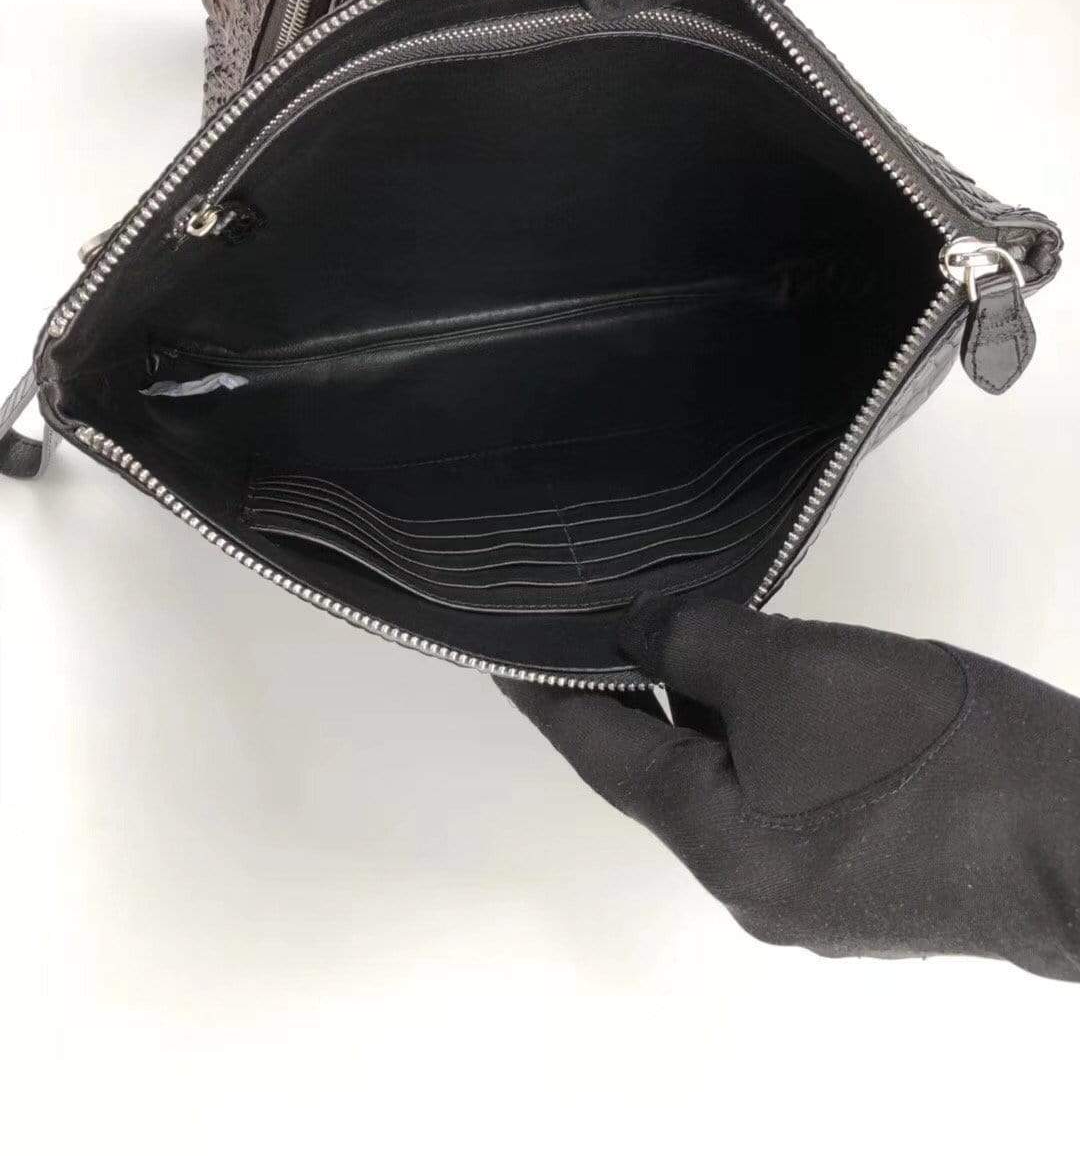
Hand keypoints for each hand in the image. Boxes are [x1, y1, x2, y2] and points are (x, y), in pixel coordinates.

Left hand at [499, 596, 1079, 981]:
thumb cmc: (939, 751)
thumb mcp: (801, 670)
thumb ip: (697, 644)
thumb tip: (640, 631)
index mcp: (721, 847)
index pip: (602, 755)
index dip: (548, 696)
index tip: (502, 655)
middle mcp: (756, 890)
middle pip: (670, 775)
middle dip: (646, 696)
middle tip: (620, 618)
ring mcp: (821, 898)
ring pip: (739, 786)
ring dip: (722, 718)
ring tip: (716, 640)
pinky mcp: (877, 885)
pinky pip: (796, 802)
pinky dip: (778, 747)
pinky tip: (800, 698)